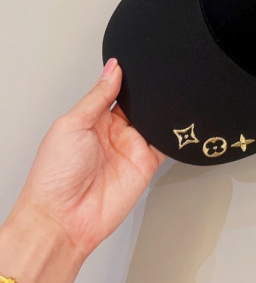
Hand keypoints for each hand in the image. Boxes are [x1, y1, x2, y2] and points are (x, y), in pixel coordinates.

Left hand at [0, 66, 163, 282]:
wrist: (63, 219)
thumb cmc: (54, 176)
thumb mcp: (72, 124)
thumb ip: (97, 96)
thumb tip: (113, 69)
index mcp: (91, 119)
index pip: (114, 90)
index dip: (125, 77)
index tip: (136, 63)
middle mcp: (111, 133)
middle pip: (137, 105)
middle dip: (146, 94)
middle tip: (155, 81)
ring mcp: (128, 149)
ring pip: (153, 122)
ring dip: (159, 112)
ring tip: (164, 99)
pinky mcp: (144, 167)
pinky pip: (164, 146)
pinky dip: (172, 134)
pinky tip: (174, 122)